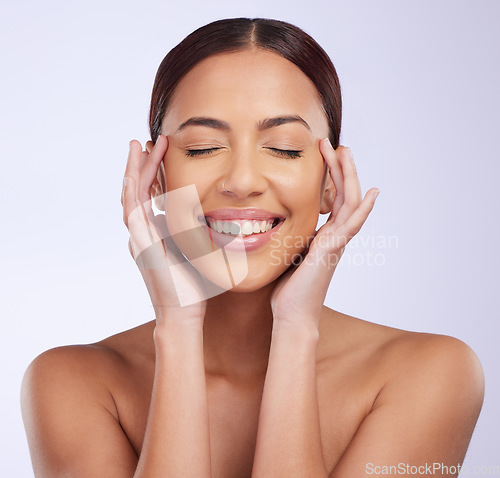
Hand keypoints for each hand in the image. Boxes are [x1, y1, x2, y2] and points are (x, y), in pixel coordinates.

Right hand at [121, 135, 206, 326]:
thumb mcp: (196, 251)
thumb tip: (213, 215)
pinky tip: (135, 171)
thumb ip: (195, 232)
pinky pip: (132, 211)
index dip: (155, 174)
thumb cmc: (193, 287)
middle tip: (148, 140)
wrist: (183, 312)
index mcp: (155, 233)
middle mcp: (143, 233)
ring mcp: (139, 238)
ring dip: (136, 169)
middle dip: (142, 165)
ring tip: (140, 145)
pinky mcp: (141, 244)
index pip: (152, 196)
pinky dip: (132, 189)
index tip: (162, 152)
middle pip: (138, 191)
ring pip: (131, 195)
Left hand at [270, 139, 379, 328]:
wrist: (292, 314)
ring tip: (344, 151)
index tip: (322, 154)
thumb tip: (277, 223)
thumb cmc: (288, 288)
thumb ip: (291, 236)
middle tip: (334, 143)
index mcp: (324, 235)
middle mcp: (334, 236)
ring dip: (349, 176)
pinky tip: (372, 192)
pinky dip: (363, 208)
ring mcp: (336, 243)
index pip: (333, 198)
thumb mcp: (288, 253)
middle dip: (340, 167)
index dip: (330, 175)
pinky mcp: (332, 250)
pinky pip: (352, 225)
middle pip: (344, 194)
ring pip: (350, 203)